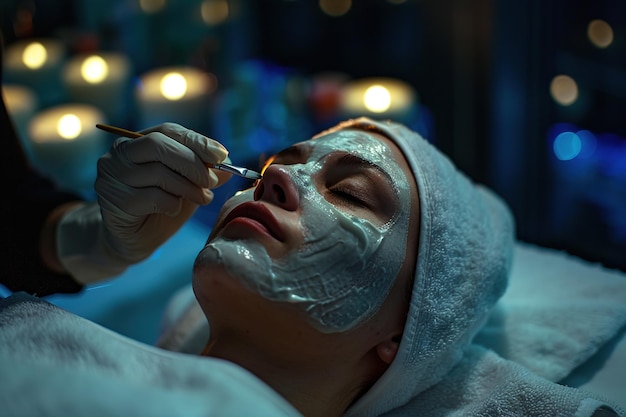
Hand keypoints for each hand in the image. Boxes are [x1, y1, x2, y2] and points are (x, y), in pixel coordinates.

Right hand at [56, 123, 230, 282]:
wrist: (133, 239)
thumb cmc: (160, 206)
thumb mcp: (187, 184)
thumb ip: (203, 172)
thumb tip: (229, 164)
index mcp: (137, 141)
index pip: (168, 131)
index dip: (197, 141)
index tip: (221, 155)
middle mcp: (120, 154)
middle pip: (159, 145)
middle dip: (192, 163)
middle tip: (211, 182)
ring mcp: (113, 176)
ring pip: (158, 173)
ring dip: (188, 188)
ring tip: (202, 198)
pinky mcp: (114, 201)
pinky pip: (153, 198)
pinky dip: (172, 204)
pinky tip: (174, 209)